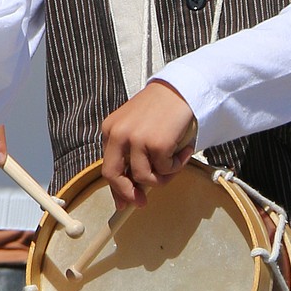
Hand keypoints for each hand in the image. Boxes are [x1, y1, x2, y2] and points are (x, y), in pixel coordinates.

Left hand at [101, 80, 197, 208]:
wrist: (183, 89)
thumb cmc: (163, 107)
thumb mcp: (137, 126)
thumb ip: (131, 152)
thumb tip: (133, 187)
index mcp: (111, 129)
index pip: (107, 166)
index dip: (115, 187)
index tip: (123, 201)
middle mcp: (119, 134)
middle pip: (113, 175)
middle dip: (127, 193)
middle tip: (140, 202)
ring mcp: (137, 139)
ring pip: (144, 177)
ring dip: (162, 176)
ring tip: (174, 161)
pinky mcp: (156, 144)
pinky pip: (165, 169)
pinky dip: (177, 164)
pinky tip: (183, 149)